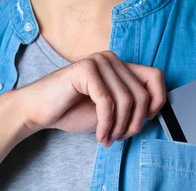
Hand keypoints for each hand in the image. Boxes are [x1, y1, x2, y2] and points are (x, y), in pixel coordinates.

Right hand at [15, 50, 165, 146]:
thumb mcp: (109, 109)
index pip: (155, 77)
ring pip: (126, 100)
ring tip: (109, 137)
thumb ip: (130, 104)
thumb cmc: (71, 109)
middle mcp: (110, 58)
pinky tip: (101, 136)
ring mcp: (97, 61)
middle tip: (120, 137)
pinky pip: (107, 103)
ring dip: (119, 127)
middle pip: (141, 93)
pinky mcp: (85, 70)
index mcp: (118, 64)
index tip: (144, 120)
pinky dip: (106, 125)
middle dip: (134, 122)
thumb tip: (154, 112)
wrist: (38, 110)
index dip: (157, 101)